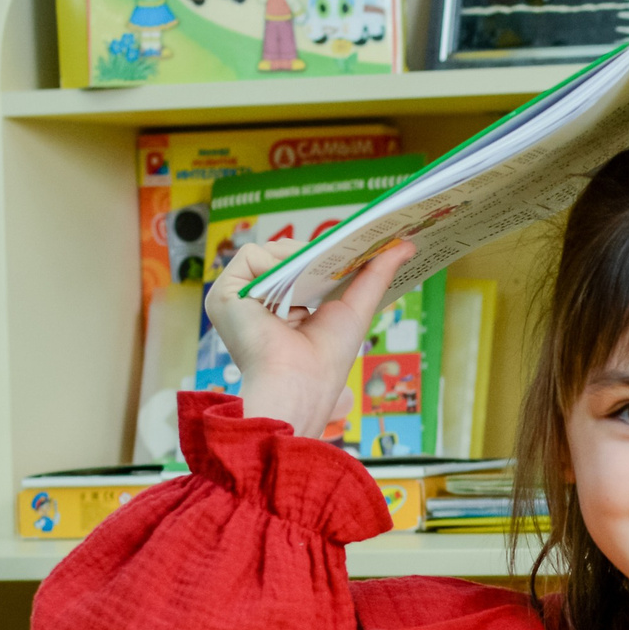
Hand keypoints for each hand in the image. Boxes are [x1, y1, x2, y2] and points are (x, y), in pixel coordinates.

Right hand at [203, 239, 411, 434]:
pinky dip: (272, 264)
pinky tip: (288, 287)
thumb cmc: (325, 362)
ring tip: (315, 279)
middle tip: (347, 247)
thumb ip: (377, 274)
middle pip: (287, 255)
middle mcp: (257, 302)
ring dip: (297, 259)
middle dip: (316, 250)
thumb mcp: (357, 308)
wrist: (299, 386)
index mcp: (282, 308)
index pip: (303, 267)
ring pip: (270, 252)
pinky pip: (249, 254)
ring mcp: (238, 298)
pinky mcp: (223, 294)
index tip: (356, 243)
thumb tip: (405, 245)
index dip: (326, 256)